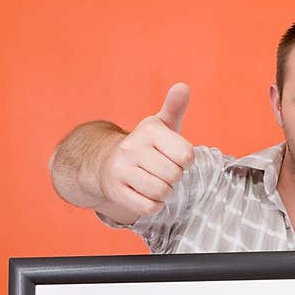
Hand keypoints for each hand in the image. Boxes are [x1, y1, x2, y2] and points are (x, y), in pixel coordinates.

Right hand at [98, 82, 194, 219]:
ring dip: (165, 192)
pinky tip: (147, 194)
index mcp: (149, 131)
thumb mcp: (161, 126)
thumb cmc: (146, 147)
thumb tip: (183, 86)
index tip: (175, 157)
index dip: (185, 161)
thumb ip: (174, 108)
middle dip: (174, 177)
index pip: (186, 155)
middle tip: (164, 171)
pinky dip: (154, 205)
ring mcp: (122, 170)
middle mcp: (132, 148)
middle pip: (174, 175)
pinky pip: (148, 207)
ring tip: (156, 182)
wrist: (107, 164)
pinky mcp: (117, 191)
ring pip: (161, 192)